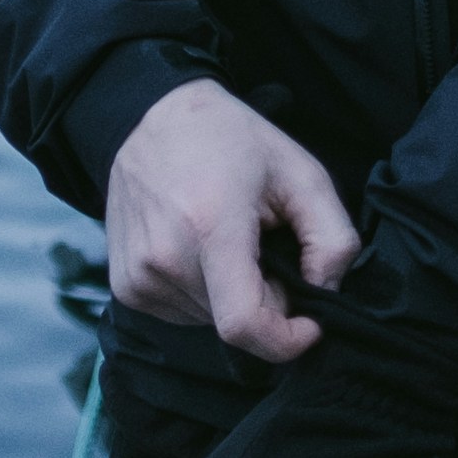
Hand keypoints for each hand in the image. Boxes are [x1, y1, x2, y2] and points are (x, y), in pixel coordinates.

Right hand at [105, 76, 357, 363]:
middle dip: (266, 300)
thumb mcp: (302, 172)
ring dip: (233, 297)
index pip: (244, 325)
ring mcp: (137, 276)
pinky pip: (183, 313)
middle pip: (233, 324)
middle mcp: (163, 258)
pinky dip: (205, 294)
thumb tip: (326, 293)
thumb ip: (333, 239)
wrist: (153, 117)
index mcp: (209, 227)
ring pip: (209, 322)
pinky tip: (201, 248)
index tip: (312, 322)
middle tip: (267, 247)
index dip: (286, 340)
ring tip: (230, 240)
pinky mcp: (124, 285)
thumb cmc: (233, 141)